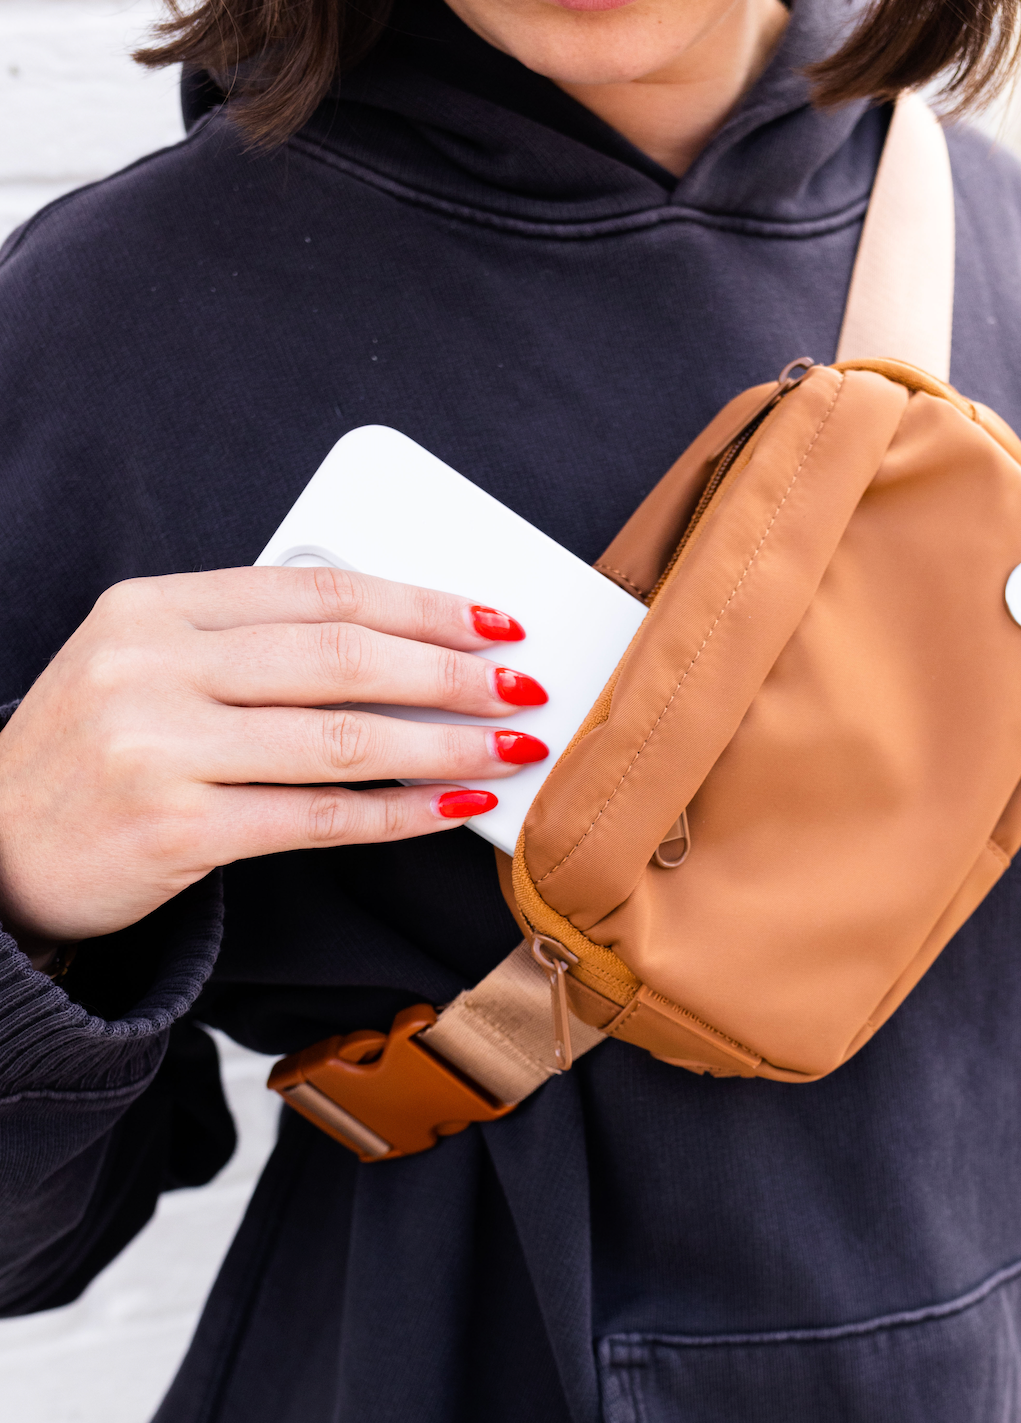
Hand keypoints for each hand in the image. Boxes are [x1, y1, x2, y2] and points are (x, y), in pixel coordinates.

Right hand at [0, 565, 548, 945]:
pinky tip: (454, 807)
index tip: (494, 618)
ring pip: (343, 738)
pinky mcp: (176, 830)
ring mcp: (159, 749)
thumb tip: (400, 647)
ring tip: (512, 747)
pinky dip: (400, 814)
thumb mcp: (145, 667)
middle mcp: (151, 667)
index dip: (421, 604)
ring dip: (445, 744)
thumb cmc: (94, 757)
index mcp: (152, 607)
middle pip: (343, 656)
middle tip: (523, 684)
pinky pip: (319, 818)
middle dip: (452, 669)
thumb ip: (247, 645)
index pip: (318, 591)